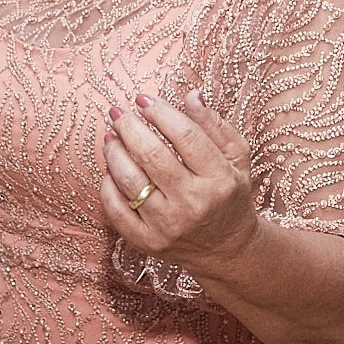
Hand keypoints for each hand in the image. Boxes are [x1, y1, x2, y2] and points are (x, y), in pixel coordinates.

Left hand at [99, 90, 259, 273]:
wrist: (227, 249)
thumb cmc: (230, 194)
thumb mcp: (236, 157)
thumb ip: (214, 124)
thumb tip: (191, 95)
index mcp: (219, 179)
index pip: (186, 136)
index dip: (161, 113)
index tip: (144, 99)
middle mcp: (193, 203)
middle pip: (152, 156)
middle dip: (129, 127)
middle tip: (118, 111)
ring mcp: (168, 226)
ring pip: (130, 181)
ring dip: (114, 152)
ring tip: (110, 135)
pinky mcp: (148, 242)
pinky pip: (116, 211)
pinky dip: (107, 187)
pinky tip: (109, 169)